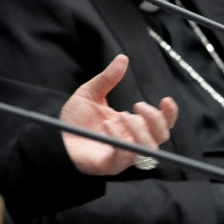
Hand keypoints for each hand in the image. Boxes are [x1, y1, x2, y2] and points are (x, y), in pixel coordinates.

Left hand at [60, 54, 177, 175]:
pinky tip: (107, 126)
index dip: (169, 114)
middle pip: (161, 136)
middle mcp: (132, 140)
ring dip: (139, 131)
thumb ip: (107, 78)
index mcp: (132, 125)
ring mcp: (123, 154)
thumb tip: (122, 58)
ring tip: (120, 116)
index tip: (166, 100)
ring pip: (148, 149)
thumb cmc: (73, 119)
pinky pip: (124, 156)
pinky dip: (119, 140)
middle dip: (155, 119)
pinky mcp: (110, 164)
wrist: (54, 137)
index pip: (161, 123)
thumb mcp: (90, 94)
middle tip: (136, 105)